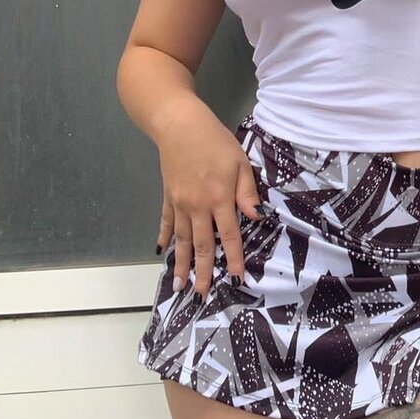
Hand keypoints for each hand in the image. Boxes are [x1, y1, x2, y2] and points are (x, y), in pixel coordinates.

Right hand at [154, 103, 264, 304]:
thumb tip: (256, 218)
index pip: (229, 235)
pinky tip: (163, 252)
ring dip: (181, 263)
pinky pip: (167, 222)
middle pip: (202, 244)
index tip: (236, 278)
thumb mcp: (239, 162)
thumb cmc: (215, 141)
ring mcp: (180, 203)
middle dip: (203, 271)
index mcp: (219, 198)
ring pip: (182, 240)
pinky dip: (165, 238)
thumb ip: (247, 192)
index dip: (233, 258)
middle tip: (201, 294)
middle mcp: (198, 206)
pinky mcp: (168, 196)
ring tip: (179, 285)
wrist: (178, 124)